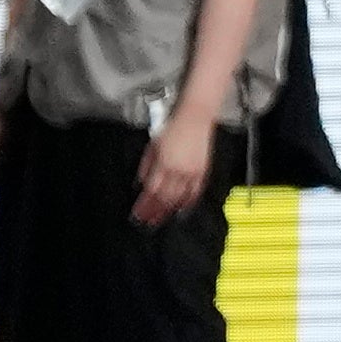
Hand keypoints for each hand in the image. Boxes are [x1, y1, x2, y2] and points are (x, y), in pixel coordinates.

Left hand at [132, 110, 213, 226]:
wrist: (195, 118)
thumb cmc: (173, 128)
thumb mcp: (152, 146)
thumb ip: (146, 167)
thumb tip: (141, 183)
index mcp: (163, 164)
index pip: (151, 191)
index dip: (144, 206)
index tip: (137, 215)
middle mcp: (178, 171)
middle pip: (165, 198)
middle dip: (155, 212)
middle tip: (148, 223)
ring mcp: (192, 172)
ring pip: (180, 197)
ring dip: (169, 210)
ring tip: (162, 219)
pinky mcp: (203, 170)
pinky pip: (196, 191)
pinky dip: (189, 202)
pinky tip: (183, 209)